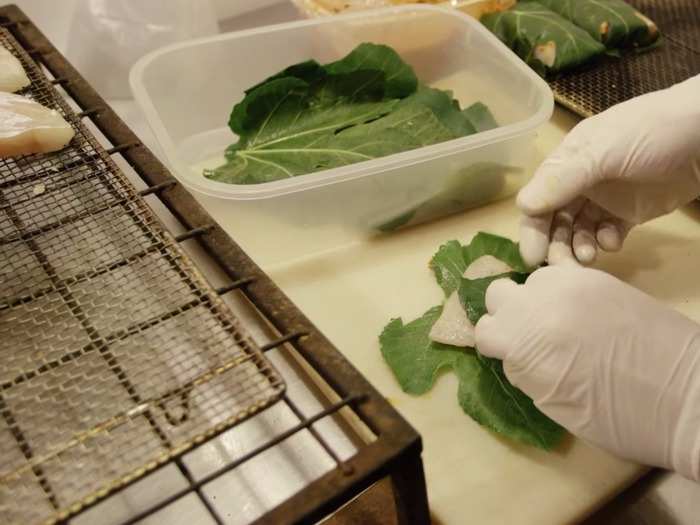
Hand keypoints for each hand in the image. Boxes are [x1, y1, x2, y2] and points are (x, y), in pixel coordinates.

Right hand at [475, 266, 699, 478]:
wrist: (686, 397)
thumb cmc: (620, 419)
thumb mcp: (554, 405)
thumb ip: (524, 369)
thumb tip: (513, 352)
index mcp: (524, 343)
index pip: (484, 330)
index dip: (494, 345)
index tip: (508, 356)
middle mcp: (539, 304)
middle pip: (498, 294)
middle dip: (507, 314)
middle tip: (531, 335)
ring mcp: (570, 286)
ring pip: (532, 280)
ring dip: (536, 299)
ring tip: (561, 322)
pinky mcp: (597, 278)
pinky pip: (563, 274)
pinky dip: (564, 290)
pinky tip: (583, 312)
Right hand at [518, 74, 699, 266]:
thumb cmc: (651, 132)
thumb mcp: (602, 151)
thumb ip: (563, 179)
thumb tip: (521, 206)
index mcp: (568, 161)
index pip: (538, 199)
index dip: (533, 228)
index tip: (533, 257)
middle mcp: (580, 181)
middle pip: (556, 220)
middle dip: (556, 243)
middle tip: (562, 266)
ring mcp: (605, 197)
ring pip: (580, 231)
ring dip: (579, 246)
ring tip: (589, 256)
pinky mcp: (629, 213)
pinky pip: (606, 233)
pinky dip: (605, 242)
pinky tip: (614, 241)